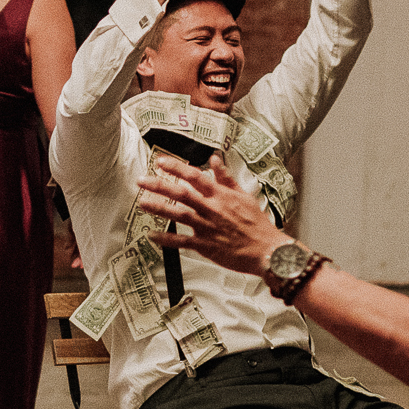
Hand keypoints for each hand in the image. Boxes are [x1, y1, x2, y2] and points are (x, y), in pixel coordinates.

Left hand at [134, 154, 285, 274]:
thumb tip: (214, 159)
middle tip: (142, 180)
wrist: (266, 250)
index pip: (195, 176)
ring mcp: (207, 227)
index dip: (176, 168)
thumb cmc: (256, 223)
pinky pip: (182, 242)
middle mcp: (212, 209)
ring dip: (159, 208)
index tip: (160, 162)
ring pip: (179, 215)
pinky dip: (166, 239)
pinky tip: (152, 235)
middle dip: (159, 185)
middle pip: (181, 193)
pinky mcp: (205, 245)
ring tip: (142, 202)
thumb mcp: (243, 195)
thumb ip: (226, 177)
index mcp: (221, 195)